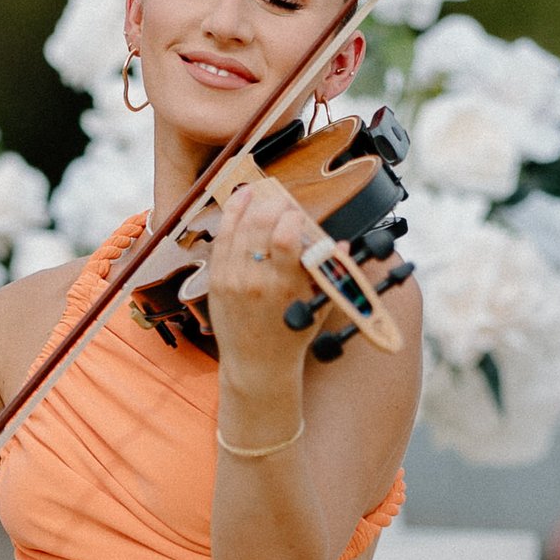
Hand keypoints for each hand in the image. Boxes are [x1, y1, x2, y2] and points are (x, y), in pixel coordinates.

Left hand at [205, 180, 331, 404]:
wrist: (257, 364)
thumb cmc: (291, 335)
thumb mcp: (317, 306)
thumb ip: (330, 273)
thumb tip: (341, 245)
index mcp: (286, 287)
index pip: (286, 237)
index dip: (293, 217)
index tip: (299, 217)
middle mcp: (257, 281)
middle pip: (261, 225)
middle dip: (275, 205)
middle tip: (285, 203)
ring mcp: (233, 279)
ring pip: (240, 227)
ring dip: (254, 205)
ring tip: (264, 196)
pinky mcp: (217, 280)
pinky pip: (223, 238)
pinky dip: (232, 214)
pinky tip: (242, 199)